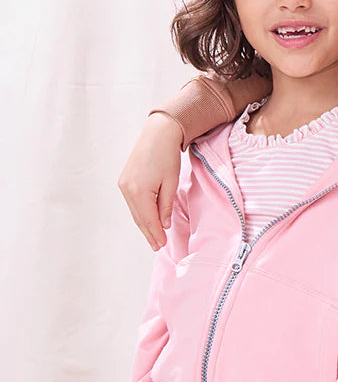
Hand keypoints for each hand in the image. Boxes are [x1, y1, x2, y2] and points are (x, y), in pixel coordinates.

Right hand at [118, 113, 183, 250]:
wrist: (157, 134)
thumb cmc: (167, 156)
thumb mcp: (171, 182)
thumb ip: (166, 205)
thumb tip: (163, 224)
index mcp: (139, 191)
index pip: (148, 219)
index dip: (155, 233)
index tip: (162, 245)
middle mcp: (127, 189)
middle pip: (139, 217)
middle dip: (149, 232)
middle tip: (157, 247)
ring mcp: (123, 185)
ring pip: (135, 211)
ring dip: (144, 225)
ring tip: (153, 238)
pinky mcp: (124, 181)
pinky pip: (133, 203)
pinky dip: (140, 213)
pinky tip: (147, 220)